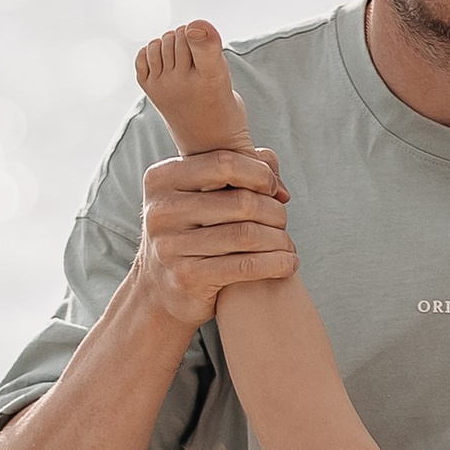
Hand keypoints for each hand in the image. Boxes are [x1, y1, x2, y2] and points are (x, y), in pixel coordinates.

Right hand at [136, 148, 295, 334]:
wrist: (162, 287)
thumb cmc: (192, 231)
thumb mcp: (201, 194)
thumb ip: (237, 169)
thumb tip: (274, 174)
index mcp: (162, 178)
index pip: (224, 162)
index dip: (260, 174)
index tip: (275, 191)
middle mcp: (161, 210)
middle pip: (241, 201)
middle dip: (274, 211)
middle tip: (284, 222)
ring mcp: (170, 246)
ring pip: (247, 234)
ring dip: (279, 239)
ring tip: (288, 244)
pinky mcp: (187, 278)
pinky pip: (246, 266)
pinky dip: (276, 264)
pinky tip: (289, 264)